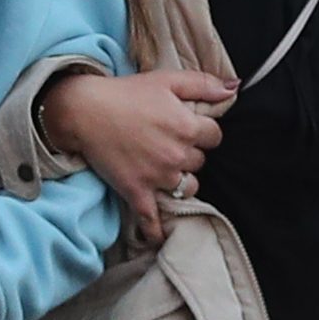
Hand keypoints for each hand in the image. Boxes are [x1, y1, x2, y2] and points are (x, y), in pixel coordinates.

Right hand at [39, 65, 233, 243]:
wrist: (84, 110)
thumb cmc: (126, 92)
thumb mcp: (167, 79)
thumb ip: (204, 84)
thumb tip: (234, 89)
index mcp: (187, 127)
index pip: (215, 137)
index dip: (203, 131)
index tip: (188, 126)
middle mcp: (177, 155)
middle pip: (200, 162)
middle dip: (189, 153)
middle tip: (168, 142)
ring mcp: (158, 177)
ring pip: (187, 188)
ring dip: (180, 180)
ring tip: (164, 169)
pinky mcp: (137, 192)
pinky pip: (152, 219)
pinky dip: (156, 231)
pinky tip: (161, 240)